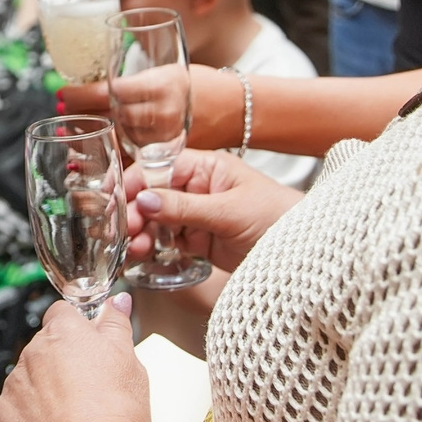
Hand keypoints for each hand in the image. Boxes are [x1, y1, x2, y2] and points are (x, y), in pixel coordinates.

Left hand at [0, 292, 150, 421]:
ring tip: (76, 417)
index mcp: (64, 333)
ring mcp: (15, 385)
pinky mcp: (3, 416)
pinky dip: (31, 420)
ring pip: (29, 380)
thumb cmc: (115, 413)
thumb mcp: (130, 360)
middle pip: (45, 348)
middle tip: (90, 389)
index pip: (62, 313)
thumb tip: (117, 303)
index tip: (89, 345)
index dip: (77, 328)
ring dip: (45, 392)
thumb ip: (117, 326)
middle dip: (62, 364)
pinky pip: (16, 411)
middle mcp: (33, 353)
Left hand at [55, 63, 243, 150]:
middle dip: (79, 115)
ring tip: (67, 131)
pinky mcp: (166, 155)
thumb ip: (135, 80)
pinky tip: (86, 159)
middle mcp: (160, 113)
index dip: (81, 95)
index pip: (110, 92)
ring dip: (87, 137)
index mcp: (160, 86)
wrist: (236, 109)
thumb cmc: (201, 83)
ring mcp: (163, 138)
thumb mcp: (167, 70)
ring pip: (115, 139)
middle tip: (60, 111)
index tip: (62, 93)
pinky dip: (105, 160)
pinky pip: (130, 161)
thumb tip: (94, 82)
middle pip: (108, 116)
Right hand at [124, 150, 299, 272]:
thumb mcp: (229, 210)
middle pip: (153, 195)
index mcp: (207, 167)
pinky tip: (143, 254)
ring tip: (135, 248)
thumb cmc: (278, 217)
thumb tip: (145, 200)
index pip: (160, 168)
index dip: (136, 181)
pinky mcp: (199, 241)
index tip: (116, 196)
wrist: (305, 253)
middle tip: (125, 229)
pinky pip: (168, 241)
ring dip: (141, 232)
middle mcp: (198, 188)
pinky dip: (153, 248)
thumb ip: (185, 207)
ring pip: (157, 220)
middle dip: (136, 211)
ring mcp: (197, 215)